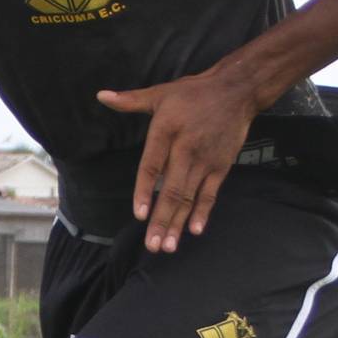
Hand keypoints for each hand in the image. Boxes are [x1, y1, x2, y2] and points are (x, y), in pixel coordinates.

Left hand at [96, 68, 260, 252]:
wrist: (236, 90)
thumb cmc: (194, 93)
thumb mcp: (160, 93)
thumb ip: (130, 100)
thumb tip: (101, 96)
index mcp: (166, 131)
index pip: (152, 166)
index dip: (145, 191)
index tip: (140, 214)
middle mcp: (186, 149)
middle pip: (172, 190)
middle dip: (161, 220)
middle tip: (152, 245)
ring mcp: (205, 160)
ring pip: (189, 197)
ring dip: (178, 223)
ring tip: (168, 246)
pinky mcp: (221, 167)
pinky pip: (210, 194)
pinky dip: (203, 213)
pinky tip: (194, 231)